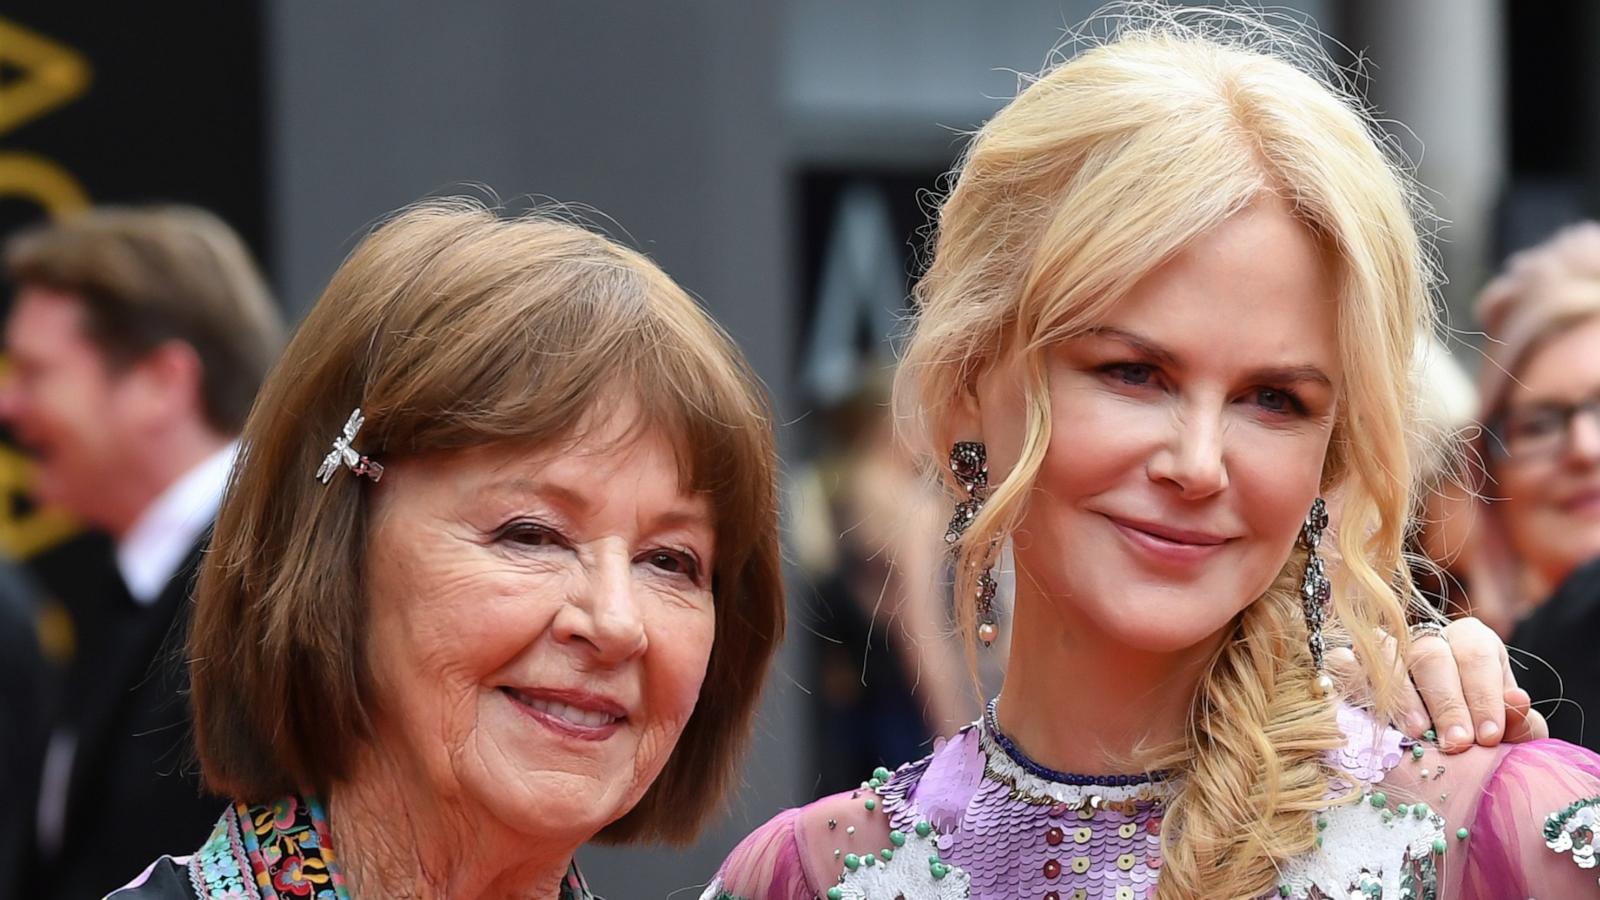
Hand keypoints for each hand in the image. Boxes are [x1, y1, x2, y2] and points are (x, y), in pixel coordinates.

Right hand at [1328, 617, 1548, 752]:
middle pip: (1430, 654)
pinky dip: (1356, 686)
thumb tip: (1518, 703)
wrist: (1433, 754)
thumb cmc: (1471, 738)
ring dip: (1402, 695)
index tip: (1489, 736)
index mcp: (1469, 642)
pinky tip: (1374, 717)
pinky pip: (1343, 662)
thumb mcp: (1503, 732)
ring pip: (1386, 653)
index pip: (1475, 652)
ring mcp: (1380, 648)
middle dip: (1447, 702)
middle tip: (1457, 744)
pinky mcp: (1345, 662)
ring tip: (1416, 733)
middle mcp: (1425, 638)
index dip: (1484, 693)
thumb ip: (1518, 723)